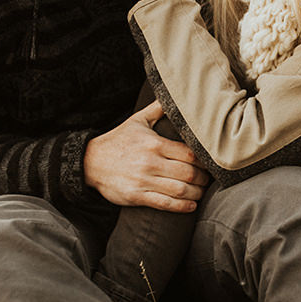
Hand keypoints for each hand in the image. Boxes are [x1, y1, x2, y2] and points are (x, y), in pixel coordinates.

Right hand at [83, 100, 207, 211]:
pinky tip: (191, 206)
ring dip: (196, 193)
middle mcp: (151, 162)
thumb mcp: (136, 121)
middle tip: (208, 180)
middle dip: (203, 179)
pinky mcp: (136, 195)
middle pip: (188, 173)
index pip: (189, 153)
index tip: (210, 164)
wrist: (90, 161)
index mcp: (155, 143)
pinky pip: (165, 204)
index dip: (204, 161)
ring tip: (201, 193)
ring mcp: (143, 180)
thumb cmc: (118, 141)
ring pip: (180, 190)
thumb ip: (157, 109)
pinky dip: (182, 207)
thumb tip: (171, 94)